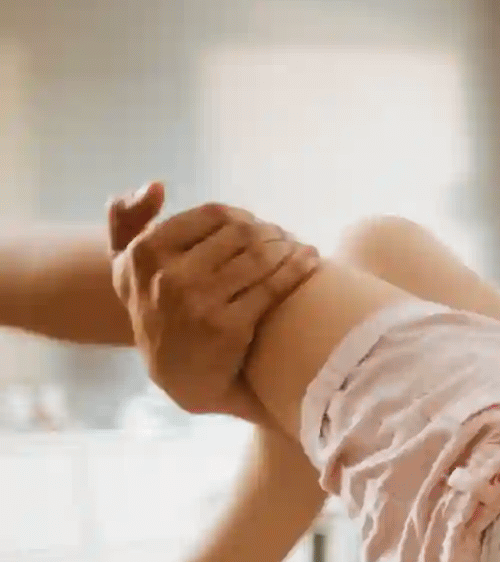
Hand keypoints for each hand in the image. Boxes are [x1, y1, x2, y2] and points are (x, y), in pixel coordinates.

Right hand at [106, 183, 319, 416]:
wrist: (177, 376)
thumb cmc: (156, 312)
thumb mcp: (125, 269)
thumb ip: (126, 222)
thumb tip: (155, 185)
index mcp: (146, 252)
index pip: (214, 214)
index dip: (244, 216)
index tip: (257, 225)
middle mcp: (169, 275)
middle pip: (242, 234)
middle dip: (271, 232)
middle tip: (286, 237)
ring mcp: (199, 302)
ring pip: (261, 257)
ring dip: (289, 247)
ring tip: (300, 248)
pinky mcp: (229, 328)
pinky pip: (273, 287)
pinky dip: (299, 268)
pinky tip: (312, 261)